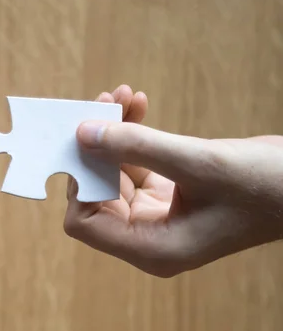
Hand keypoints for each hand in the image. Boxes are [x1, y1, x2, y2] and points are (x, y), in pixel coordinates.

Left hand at [64, 87, 282, 277]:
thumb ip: (136, 146)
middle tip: (104, 102)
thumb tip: (83, 133)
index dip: (80, 181)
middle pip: (94, 193)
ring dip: (113, 133)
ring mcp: (156, 216)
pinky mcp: (167, 194)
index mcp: (151, 248)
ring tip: (123, 94)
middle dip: (95, 147)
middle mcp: (148, 237)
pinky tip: (138, 103)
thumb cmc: (266, 187)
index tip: (87, 138)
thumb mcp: (198, 163)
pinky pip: (134, 163)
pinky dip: (132, 136)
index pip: (83, 222)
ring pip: (112, 172)